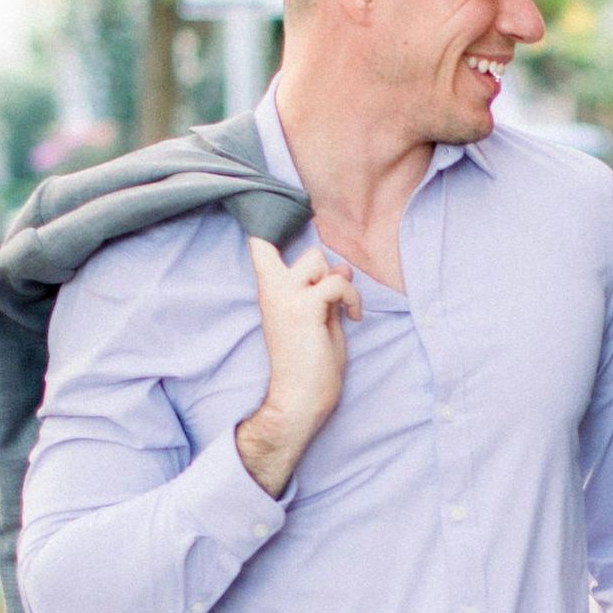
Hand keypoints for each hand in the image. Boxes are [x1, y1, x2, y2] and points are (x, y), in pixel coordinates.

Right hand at [235, 237, 361, 494]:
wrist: (299, 399)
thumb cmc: (308, 366)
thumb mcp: (317, 320)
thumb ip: (325, 292)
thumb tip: (342, 266)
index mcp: (270, 292)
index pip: (260, 244)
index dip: (272, 224)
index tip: (289, 213)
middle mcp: (274, 290)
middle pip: (308, 253)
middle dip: (328, 273)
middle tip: (333, 304)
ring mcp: (287, 297)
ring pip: (320, 260)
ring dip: (339, 284)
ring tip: (342, 311)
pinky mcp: (306, 307)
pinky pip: (338, 283)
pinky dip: (352, 299)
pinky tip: (352, 319)